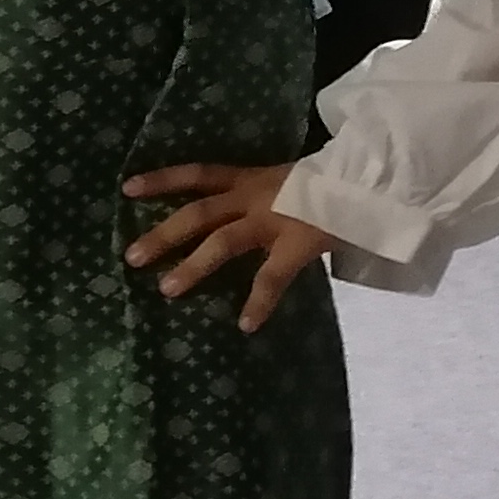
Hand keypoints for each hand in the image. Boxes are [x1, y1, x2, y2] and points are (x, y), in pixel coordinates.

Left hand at [123, 161, 341, 331]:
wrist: (372, 180)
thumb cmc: (331, 182)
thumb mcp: (286, 180)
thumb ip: (259, 196)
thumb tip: (230, 215)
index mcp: (251, 179)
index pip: (197, 174)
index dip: (162, 180)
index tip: (125, 189)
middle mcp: (255, 197)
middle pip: (198, 214)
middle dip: (163, 235)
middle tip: (131, 257)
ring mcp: (274, 220)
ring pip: (223, 243)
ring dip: (193, 267)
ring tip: (166, 290)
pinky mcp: (297, 244)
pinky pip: (272, 278)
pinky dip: (258, 303)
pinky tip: (245, 325)